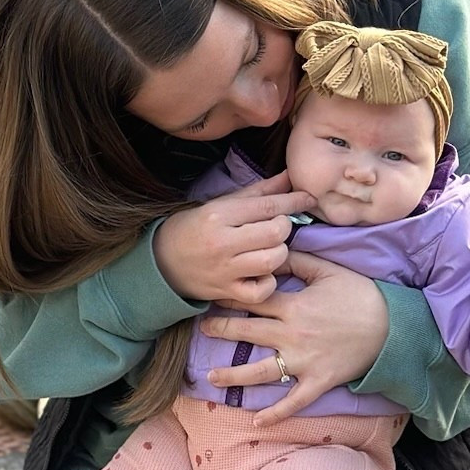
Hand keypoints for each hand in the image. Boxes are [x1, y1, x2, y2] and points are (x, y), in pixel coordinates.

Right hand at [152, 171, 317, 306]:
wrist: (160, 262)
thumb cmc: (194, 228)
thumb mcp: (221, 204)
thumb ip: (258, 193)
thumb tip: (289, 177)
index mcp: (219, 215)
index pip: (267, 205)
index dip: (293, 201)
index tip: (309, 198)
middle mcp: (222, 242)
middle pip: (275, 233)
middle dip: (284, 227)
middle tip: (278, 228)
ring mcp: (225, 270)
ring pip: (272, 261)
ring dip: (279, 254)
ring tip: (271, 249)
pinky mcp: (226, 292)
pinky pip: (261, 291)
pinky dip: (268, 284)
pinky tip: (263, 275)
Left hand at [198, 249, 389, 424]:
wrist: (392, 327)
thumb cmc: (361, 295)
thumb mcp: (329, 271)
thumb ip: (298, 261)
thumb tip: (273, 251)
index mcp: (294, 306)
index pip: (253, 300)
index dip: (230, 296)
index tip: (211, 295)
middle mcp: (293, 335)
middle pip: (248, 332)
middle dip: (221, 329)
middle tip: (201, 329)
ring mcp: (304, 362)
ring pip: (261, 371)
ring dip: (234, 375)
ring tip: (211, 378)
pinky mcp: (318, 381)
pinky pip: (293, 401)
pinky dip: (275, 413)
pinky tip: (255, 421)